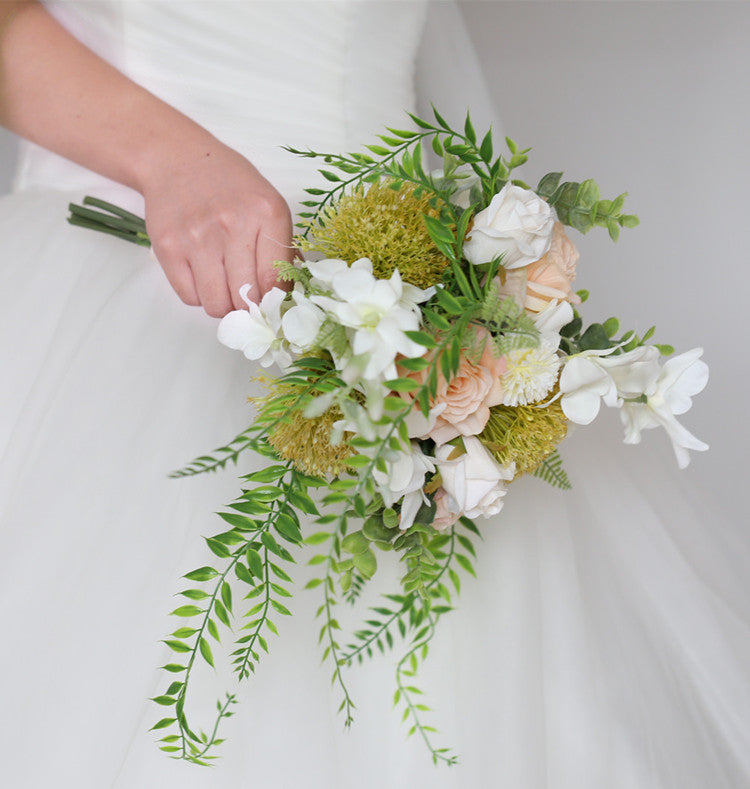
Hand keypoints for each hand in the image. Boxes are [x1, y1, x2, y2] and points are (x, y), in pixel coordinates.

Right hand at [141, 139, 293, 316]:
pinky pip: (190, 298)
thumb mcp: (268, 205)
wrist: (178, 159)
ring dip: (224, 305)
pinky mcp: (169, 248)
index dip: (275, 301)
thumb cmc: (229, 185)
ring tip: (225, 286)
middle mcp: (233, 225)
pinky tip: (204, 276)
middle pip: (247, 299)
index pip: (276, 282)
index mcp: (267, 213)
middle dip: (249, 306)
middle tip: (247, 296)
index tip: (272, 302)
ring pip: (218, 305)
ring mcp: (198, 238)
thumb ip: (283, 248)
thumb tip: (289, 294)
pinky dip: (199, 296)